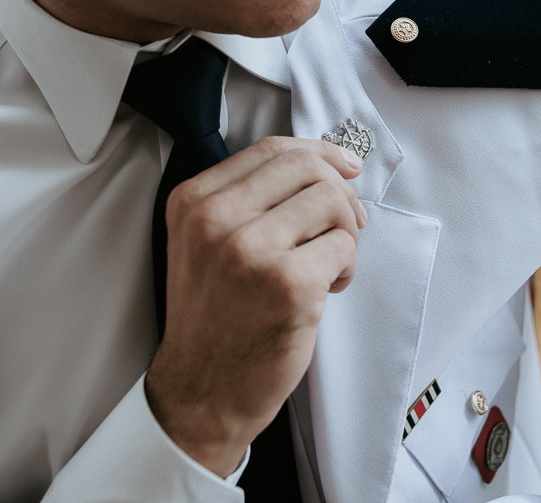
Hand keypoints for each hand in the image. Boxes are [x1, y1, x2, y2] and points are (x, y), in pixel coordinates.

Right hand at [143, 136, 366, 475]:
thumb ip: (252, 199)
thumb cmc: (217, 317)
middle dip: (340, 192)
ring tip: (327, 267)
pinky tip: (327, 290)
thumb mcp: (209, 243)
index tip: (346, 167)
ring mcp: (249, 250)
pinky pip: (344, 246)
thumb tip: (331, 165)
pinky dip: (347, 267)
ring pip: (332, 202)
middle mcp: (214, 219)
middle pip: (306, 167)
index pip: (271, 149)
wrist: (202, 390)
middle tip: (345, 226)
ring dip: (345, 234)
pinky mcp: (287, 284)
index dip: (320, 152)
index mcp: (193, 201)